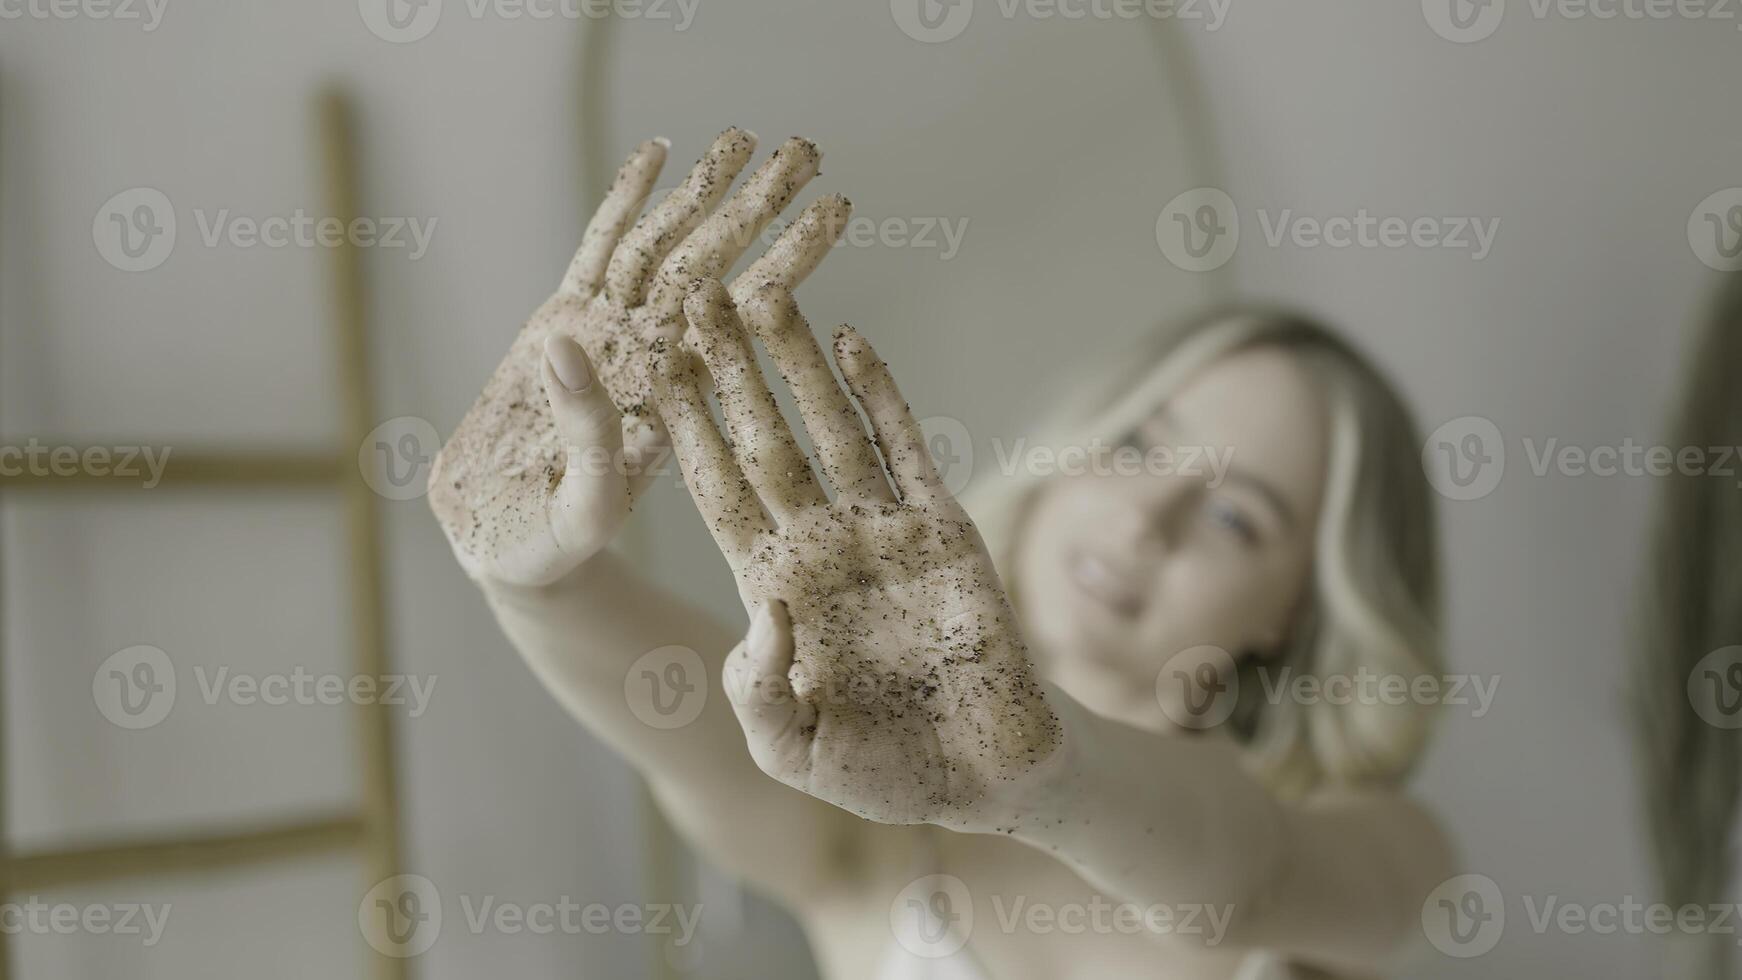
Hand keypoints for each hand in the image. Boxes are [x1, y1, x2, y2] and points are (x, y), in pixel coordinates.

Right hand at [429, 129, 850, 585]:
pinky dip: (626, 201)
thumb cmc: (548, 550)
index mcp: (676, 402)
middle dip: (757, 209)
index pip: (744, 319)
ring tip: (741, 137)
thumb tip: (569, 346)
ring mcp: (610, 335)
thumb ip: (585, 437)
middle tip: (806, 152)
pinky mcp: (565, 321)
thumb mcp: (583, 509)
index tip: (833, 213)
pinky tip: (657, 153)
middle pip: (714, 269)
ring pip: (663, 249)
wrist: (498, 548)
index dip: (786, 262)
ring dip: (700, 194)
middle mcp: (652, 360)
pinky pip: (601, 250)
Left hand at [654, 279, 1061, 829]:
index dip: (683, 435)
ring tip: (762, 291)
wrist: (989, 780)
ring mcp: (883, 532)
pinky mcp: (945, 532)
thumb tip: (766, 612)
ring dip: (796, 362)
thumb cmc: (885, 772)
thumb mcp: (795, 750)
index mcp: (775, 589)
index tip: (644, 373)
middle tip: (690, 296)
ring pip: (829, 427)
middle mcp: (822, 546)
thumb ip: (762, 693)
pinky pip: (908, 450)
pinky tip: (852, 340)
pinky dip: (882, 395)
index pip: (717, 494)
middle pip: (763, 440)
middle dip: (726, 372)